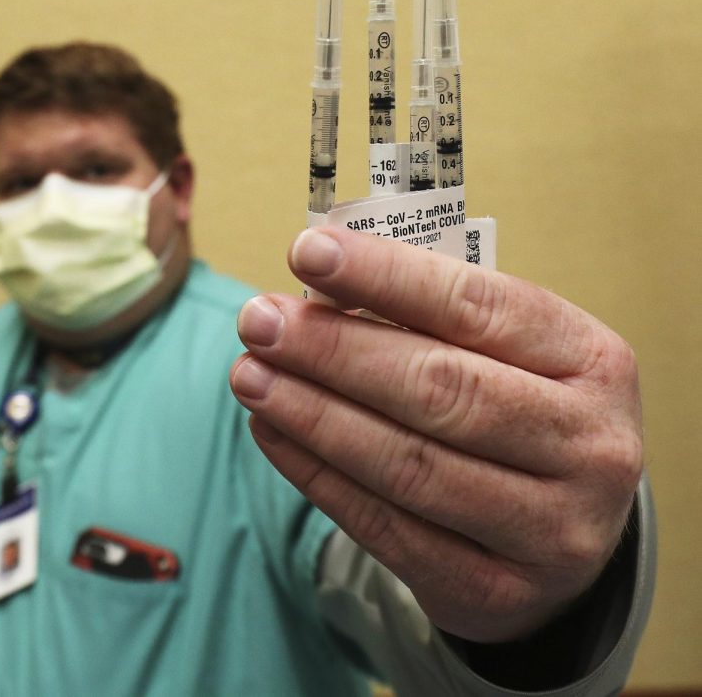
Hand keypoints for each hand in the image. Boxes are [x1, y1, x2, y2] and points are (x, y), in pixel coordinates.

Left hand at [230, 227, 642, 642]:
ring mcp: (551, 528)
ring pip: (409, 465)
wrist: (565, 524)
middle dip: (334, 349)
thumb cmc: (519, 406)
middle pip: (440, 389)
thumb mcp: (506, 349)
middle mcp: (587, 445)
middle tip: (258, 320)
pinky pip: (387, 528)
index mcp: (592, 360)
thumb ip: (429, 317)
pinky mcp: (496, 590)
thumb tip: (320, 286)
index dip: (387, 277)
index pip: (479, 305)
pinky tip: (271, 432)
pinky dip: (317, 475)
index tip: (308, 250)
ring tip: (249, 375)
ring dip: (312, 414)